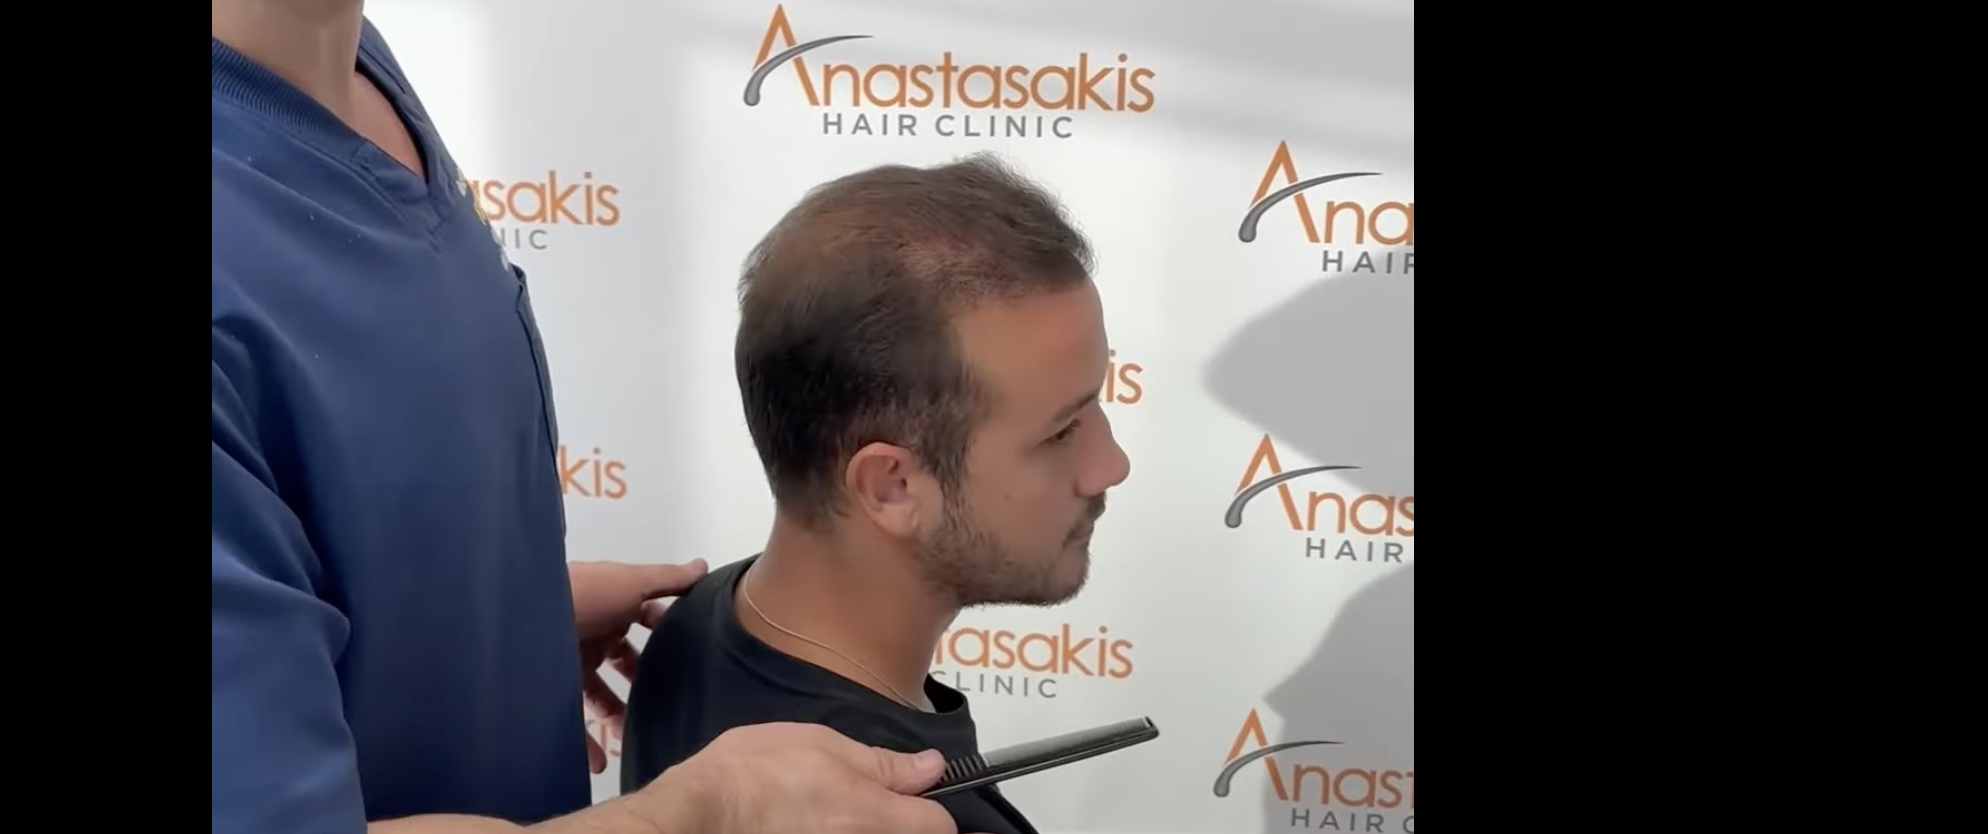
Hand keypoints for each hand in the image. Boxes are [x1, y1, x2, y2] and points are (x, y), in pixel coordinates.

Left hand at [570, 558, 708, 772]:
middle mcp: (591, 632)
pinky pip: (574, 717)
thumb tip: (702, 566)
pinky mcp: (553, 688)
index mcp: (611, 606)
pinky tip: (600, 760)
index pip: (644, 620)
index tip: (687, 659)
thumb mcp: (632, 582)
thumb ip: (668, 579)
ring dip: (616, 718)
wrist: (524, 618)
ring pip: (600, 694)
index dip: (664, 636)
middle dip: (641, 685)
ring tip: (630, 742)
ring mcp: (571, 662)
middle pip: (623, 662)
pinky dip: (586, 741)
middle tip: (663, 708)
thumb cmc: (585, 595)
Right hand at [642, 723, 977, 833]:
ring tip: (821, 812)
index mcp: (872, 816)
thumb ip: (883, 763)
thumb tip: (930, 768)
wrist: (697, 815)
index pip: (939, 826)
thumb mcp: (822, 745)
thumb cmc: (751, 775)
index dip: (930, 807)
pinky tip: (803, 823)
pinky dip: (831, 832)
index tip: (913, 795)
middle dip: (894, 820)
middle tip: (858, 801)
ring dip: (858, 826)